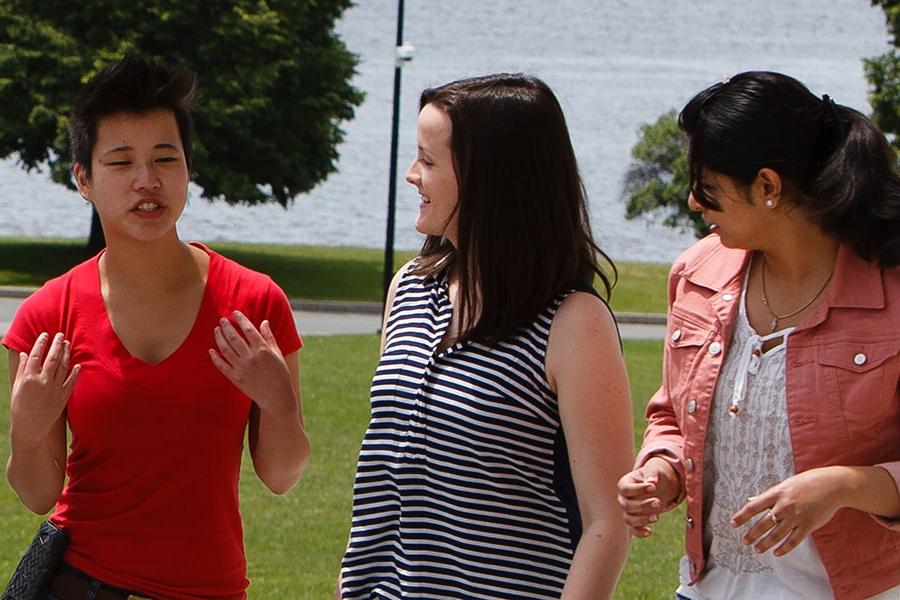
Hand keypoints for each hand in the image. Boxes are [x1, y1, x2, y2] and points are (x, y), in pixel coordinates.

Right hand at [10, 332, 79, 448]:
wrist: (30, 427)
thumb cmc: (20, 407)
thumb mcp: (16, 388)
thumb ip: (22, 369)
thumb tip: (26, 353)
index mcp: (28, 379)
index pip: (36, 356)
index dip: (41, 343)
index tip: (45, 334)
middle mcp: (42, 382)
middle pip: (52, 358)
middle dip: (57, 344)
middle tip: (61, 335)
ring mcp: (54, 389)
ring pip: (63, 367)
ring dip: (66, 354)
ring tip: (68, 344)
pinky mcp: (63, 397)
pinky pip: (71, 381)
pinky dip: (75, 372)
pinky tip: (77, 364)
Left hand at [210, 311, 295, 415]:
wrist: (276, 396)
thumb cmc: (280, 374)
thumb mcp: (278, 353)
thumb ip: (269, 337)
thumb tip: (264, 322)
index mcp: (263, 350)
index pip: (249, 329)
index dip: (241, 319)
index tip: (235, 312)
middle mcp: (251, 357)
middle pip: (234, 337)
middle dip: (227, 326)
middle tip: (222, 319)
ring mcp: (242, 368)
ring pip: (226, 349)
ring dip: (219, 338)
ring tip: (217, 330)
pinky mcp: (235, 378)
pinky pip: (222, 366)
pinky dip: (215, 357)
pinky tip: (211, 350)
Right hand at [617, 456, 680, 536]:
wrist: (659, 484)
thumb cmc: (654, 475)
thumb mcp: (654, 470)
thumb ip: (652, 474)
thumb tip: (651, 481)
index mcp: (624, 484)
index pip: (625, 489)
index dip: (638, 489)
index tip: (653, 487)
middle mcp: (623, 498)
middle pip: (627, 505)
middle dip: (643, 505)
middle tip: (658, 502)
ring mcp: (628, 511)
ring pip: (629, 519)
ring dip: (642, 520)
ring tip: (656, 517)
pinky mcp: (636, 520)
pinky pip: (633, 530)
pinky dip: (640, 532)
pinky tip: (650, 532)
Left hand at [731, 467, 844, 555]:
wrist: (832, 485)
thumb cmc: (807, 483)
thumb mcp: (785, 485)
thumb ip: (769, 495)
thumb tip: (752, 501)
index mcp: (776, 494)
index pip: (753, 507)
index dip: (742, 516)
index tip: (733, 523)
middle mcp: (784, 506)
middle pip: (763, 523)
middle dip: (752, 534)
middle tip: (745, 541)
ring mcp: (796, 516)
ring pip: (776, 534)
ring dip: (765, 543)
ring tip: (757, 549)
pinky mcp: (808, 525)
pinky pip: (793, 540)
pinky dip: (784, 548)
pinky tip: (776, 553)